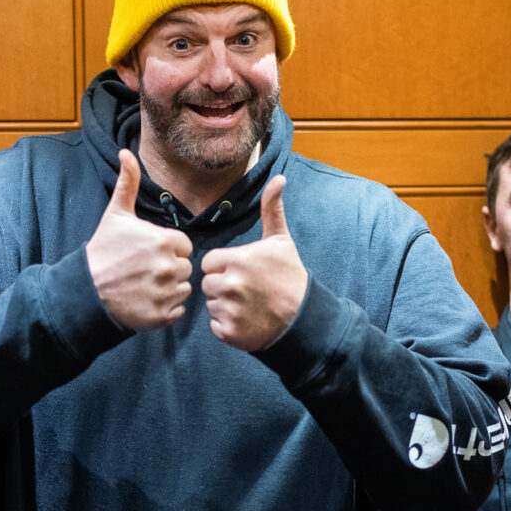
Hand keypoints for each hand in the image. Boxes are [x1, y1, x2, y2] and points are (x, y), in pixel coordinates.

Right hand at [85, 150, 193, 329]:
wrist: (85, 290)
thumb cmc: (103, 250)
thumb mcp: (116, 214)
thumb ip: (128, 183)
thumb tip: (126, 152)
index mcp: (165, 241)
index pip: (184, 246)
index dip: (168, 249)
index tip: (149, 253)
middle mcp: (168, 267)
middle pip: (185, 268)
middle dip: (169, 269)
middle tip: (144, 271)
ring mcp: (165, 293)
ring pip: (182, 290)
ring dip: (168, 289)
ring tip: (144, 285)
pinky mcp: (161, 316)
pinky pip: (177, 311)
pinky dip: (164, 309)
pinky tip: (145, 301)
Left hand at [201, 177, 307, 350]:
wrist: (303, 318)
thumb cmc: (290, 277)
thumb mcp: (280, 240)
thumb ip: (271, 209)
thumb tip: (279, 178)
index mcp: (236, 260)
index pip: (208, 263)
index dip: (222, 267)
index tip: (241, 271)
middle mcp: (230, 284)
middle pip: (207, 284)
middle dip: (222, 287)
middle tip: (246, 290)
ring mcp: (229, 310)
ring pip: (211, 305)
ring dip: (224, 306)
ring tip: (248, 305)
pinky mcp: (229, 332)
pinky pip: (216, 326)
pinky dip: (228, 326)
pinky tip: (247, 320)